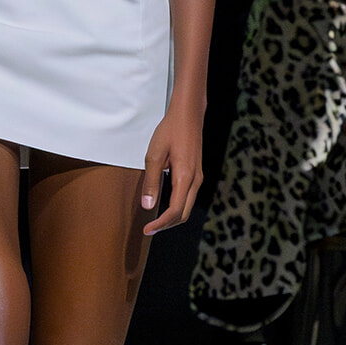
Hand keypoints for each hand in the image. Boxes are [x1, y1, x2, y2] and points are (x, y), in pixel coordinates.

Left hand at [140, 105, 203, 235]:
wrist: (188, 115)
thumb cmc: (171, 131)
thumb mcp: (154, 155)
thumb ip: (151, 182)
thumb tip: (148, 205)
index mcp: (185, 177)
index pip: (175, 211)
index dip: (161, 224)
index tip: (147, 229)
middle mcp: (195, 180)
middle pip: (184, 214)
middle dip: (167, 225)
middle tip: (149, 229)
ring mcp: (198, 177)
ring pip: (187, 207)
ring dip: (172, 217)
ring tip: (155, 220)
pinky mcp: (196, 174)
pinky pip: (188, 197)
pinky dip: (177, 207)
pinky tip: (164, 205)